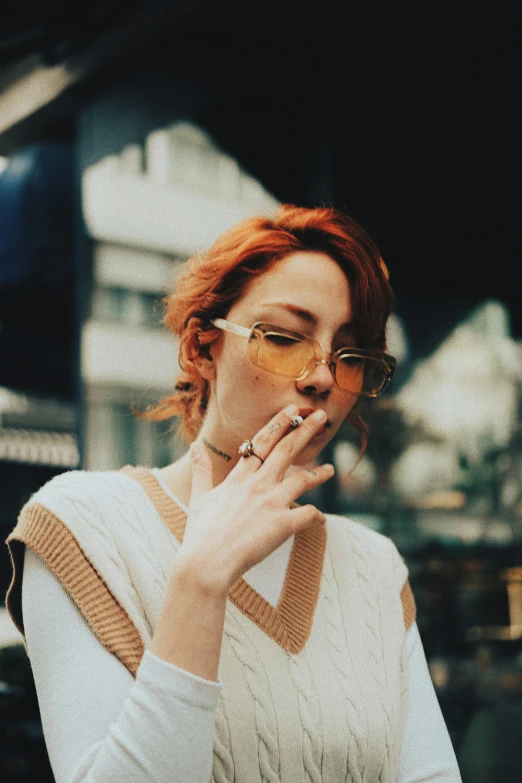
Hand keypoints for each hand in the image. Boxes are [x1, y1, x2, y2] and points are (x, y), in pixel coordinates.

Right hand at [177, 406, 333, 594]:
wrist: (205, 563)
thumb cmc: (200, 534)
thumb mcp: (199, 497)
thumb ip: (201, 470)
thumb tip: (194, 446)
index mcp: (239, 477)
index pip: (261, 442)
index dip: (278, 424)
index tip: (292, 410)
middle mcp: (257, 484)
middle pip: (286, 450)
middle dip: (305, 430)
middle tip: (320, 416)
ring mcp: (271, 502)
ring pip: (302, 479)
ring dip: (319, 473)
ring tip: (331, 469)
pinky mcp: (282, 524)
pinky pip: (308, 515)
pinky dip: (317, 516)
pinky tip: (321, 519)